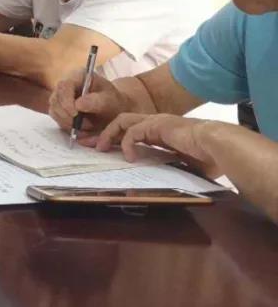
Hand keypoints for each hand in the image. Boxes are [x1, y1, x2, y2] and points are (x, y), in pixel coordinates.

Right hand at [48, 68, 131, 134]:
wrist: (114, 110)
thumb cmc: (113, 102)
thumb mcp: (110, 101)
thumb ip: (96, 101)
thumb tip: (78, 104)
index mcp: (79, 76)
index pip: (64, 86)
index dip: (66, 101)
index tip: (75, 114)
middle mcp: (66, 84)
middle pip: (55, 99)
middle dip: (67, 115)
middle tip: (85, 124)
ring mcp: (61, 96)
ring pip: (54, 111)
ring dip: (68, 122)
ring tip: (87, 126)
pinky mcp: (59, 108)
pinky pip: (57, 119)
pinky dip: (68, 126)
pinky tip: (81, 128)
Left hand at [89, 113, 219, 174]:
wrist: (219, 145)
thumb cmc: (208, 157)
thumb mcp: (183, 165)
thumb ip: (169, 169)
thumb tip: (159, 186)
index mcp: (160, 132)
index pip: (130, 131)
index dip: (114, 140)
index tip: (100, 150)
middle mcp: (155, 123)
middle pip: (121, 123)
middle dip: (102, 133)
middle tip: (87, 145)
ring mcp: (156, 122)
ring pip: (122, 121)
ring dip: (108, 134)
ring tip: (100, 149)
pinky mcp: (157, 124)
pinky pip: (133, 132)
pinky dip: (127, 143)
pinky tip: (129, 157)